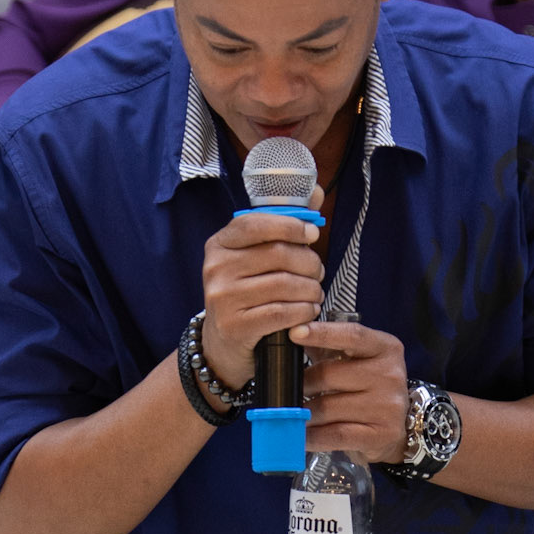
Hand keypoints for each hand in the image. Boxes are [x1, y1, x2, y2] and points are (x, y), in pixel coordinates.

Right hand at [200, 193, 324, 391]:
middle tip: (318, 271)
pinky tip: (308, 311)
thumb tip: (315, 191)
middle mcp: (215, 268)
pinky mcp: (235, 326)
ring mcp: (222, 298)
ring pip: (284, 284)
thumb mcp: (255, 256)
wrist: (222, 342)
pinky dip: (304, 311)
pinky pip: (282, 313)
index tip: (312, 233)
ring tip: (316, 293)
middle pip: (277, 254)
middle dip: (309, 262)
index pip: (255, 224)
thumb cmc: (247, 291)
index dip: (290, 226)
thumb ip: (284, 224)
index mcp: (219, 244)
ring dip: (311, 289)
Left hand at [292, 319, 409, 464]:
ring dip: (302, 412)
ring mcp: (388, 406)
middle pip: (329, 374)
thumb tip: (289, 333)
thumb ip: (327, 345)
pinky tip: (299, 435)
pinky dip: (312, 436)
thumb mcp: (356, 359)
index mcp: (385, 348)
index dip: (322, 333)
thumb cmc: (369, 386)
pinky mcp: (381, 434)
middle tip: (286, 388)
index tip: (294, 332)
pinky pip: (335, 435)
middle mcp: (390, 375)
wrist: (399, 425)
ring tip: (290, 413)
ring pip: (327, 407)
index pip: (352, 335)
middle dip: (301, 383)